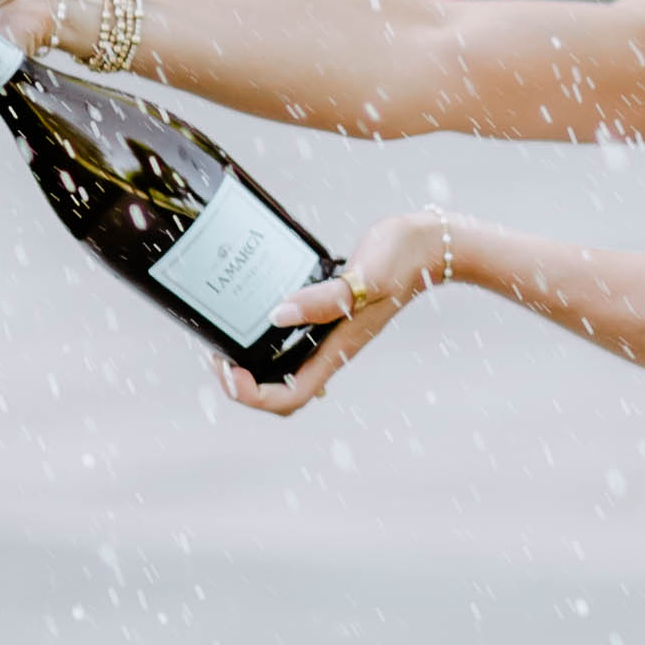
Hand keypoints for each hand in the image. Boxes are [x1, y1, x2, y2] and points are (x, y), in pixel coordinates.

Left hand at [221, 209, 460, 417]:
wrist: (427, 245)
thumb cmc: (400, 260)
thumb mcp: (363, 278)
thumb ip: (324, 299)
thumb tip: (277, 314)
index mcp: (337, 351)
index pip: (288, 398)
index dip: (252, 395)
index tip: (229, 367)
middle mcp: (330, 349)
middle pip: (279, 391)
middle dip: (241, 382)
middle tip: (216, 351)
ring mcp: (329, 334)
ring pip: (282, 366)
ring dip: (250, 360)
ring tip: (224, 334)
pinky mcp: (328, 313)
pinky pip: (291, 336)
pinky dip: (266, 331)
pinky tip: (254, 305)